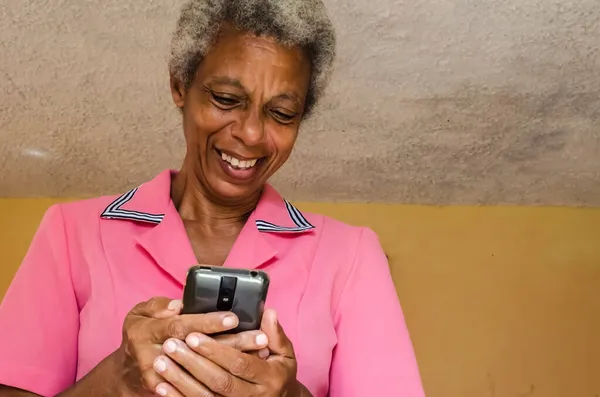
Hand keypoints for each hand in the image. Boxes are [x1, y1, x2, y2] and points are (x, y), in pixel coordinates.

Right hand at [113, 297, 268, 395]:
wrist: (127, 371)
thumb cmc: (139, 335)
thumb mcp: (140, 313)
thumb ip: (158, 305)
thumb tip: (178, 304)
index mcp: (148, 331)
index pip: (183, 326)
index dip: (209, 322)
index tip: (234, 318)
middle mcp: (154, 355)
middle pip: (199, 350)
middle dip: (233, 344)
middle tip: (261, 338)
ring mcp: (162, 377)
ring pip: (204, 373)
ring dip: (234, 363)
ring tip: (261, 353)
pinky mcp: (170, 391)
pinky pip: (200, 389)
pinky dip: (225, 381)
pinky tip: (246, 372)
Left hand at [152, 309, 304, 396]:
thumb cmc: (279, 373)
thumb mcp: (285, 354)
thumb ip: (275, 334)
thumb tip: (268, 313)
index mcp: (268, 378)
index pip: (239, 363)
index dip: (216, 350)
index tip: (194, 335)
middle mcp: (252, 396)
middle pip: (219, 382)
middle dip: (192, 363)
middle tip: (171, 345)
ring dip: (180, 380)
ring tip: (161, 361)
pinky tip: (161, 385)